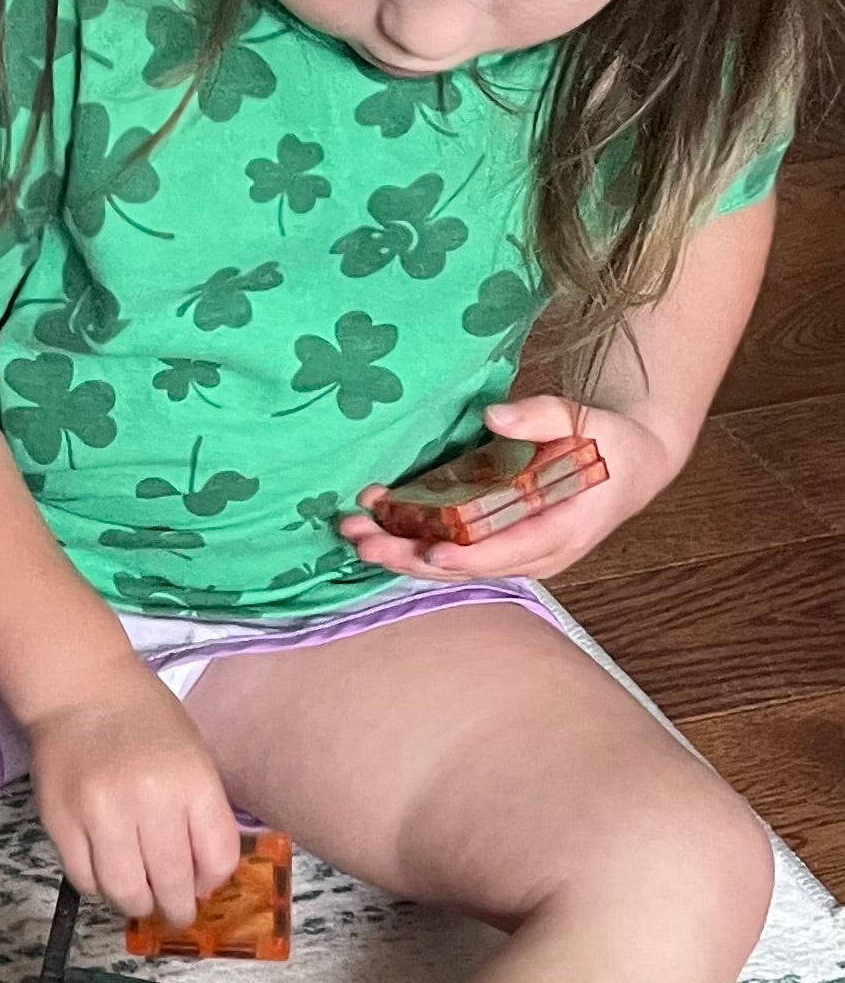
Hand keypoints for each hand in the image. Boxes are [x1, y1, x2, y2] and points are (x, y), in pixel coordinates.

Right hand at [25, 668, 243, 925]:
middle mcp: (148, 802)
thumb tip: (196, 878)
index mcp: (192, 783)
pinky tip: (106, 874)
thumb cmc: (146, 720)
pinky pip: (84, 878)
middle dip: (176, 908)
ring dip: (136, 904)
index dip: (211, 881)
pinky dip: (99, 888)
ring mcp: (99, 814)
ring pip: (124, 891)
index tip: (200, 883)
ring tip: (138, 897)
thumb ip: (201, 814)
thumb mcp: (194, 757)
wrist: (79, 689)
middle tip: (173, 911)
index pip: (217, 860)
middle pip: (171, 884)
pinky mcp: (59, 822)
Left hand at [339, 396, 675, 582]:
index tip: (430, 551)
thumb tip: (494, 416)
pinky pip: (451, 552)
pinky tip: (374, 523)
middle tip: (363, 542)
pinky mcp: (497, 547)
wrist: (630, 466)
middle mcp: (536, 555)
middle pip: (467, 566)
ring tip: (353, 533)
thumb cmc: (609, 443)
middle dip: (410, 556)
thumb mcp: (589, 421)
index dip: (469, 554)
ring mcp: (514, 556)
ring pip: (451, 565)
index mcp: (564, 530)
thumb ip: (544, 417)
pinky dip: (411, 541)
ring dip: (399, 551)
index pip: (510, 551)